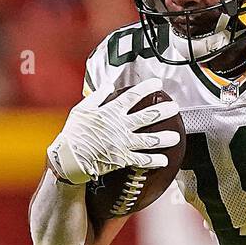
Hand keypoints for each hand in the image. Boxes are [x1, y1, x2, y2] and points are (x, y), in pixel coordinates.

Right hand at [47, 81, 181, 184]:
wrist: (69, 158)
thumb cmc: (73, 134)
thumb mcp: (81, 110)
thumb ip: (97, 97)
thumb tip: (109, 85)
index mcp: (110, 112)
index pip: (132, 96)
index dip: (147, 88)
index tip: (158, 83)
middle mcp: (120, 126)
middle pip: (147, 116)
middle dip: (163, 111)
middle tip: (175, 108)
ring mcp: (123, 143)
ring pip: (149, 139)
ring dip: (164, 138)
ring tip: (176, 136)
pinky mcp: (123, 159)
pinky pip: (142, 160)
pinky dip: (154, 161)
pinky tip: (165, 160)